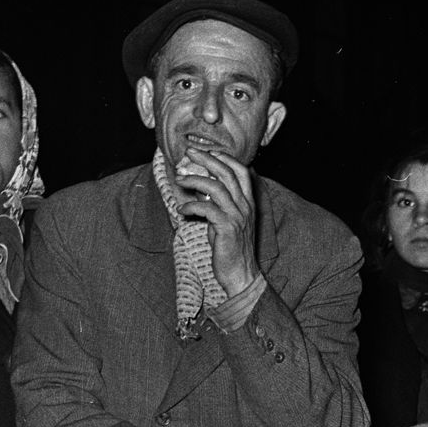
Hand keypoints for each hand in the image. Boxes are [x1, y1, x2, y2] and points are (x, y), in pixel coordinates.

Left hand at [172, 145, 259, 296]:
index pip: (241, 171)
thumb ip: (215, 203)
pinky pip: (207, 209)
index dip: (224, 157)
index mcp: (248, 203)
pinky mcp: (227, 228)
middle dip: (207, 159)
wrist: (241, 275)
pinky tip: (182, 210)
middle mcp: (245, 207)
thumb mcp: (224, 221)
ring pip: (216, 187)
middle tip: (189, 152)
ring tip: (179, 180)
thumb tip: (199, 188)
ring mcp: (237, 217)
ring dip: (194, 180)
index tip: (208, 151)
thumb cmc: (230, 249)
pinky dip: (191, 206)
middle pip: (227, 173)